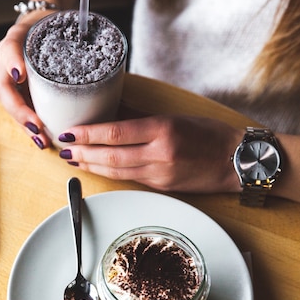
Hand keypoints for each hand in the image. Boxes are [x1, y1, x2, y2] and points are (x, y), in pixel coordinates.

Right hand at [0, 13, 54, 148]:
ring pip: (14, 107)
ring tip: (42, 141)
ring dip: (26, 126)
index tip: (19, 74)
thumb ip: (46, 34)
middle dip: (21, 113)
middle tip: (37, 127)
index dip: (12, 63)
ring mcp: (12, 83)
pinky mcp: (23, 95)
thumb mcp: (46, 23)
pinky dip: (32, 127)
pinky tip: (43, 139)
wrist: (44, 30)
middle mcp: (6, 67)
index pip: (8, 52)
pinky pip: (24, 112)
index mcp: (10, 45)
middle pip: (7, 93)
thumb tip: (27, 65)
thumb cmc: (44, 26)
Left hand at [58, 115, 242, 193]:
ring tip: (72, 159)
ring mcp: (160, 174)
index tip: (68, 132)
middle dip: (82, 153)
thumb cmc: (210, 134)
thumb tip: (111, 112)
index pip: (116, 133)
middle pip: (110, 156)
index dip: (88, 134)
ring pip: (116, 171)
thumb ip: (142, 118)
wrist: (237, 162)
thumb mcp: (176, 117)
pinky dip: (109, 174)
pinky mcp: (161, 187)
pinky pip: (129, 179)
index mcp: (162, 130)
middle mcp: (159, 154)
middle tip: (61, 149)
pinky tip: (96, 168)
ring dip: (91, 166)